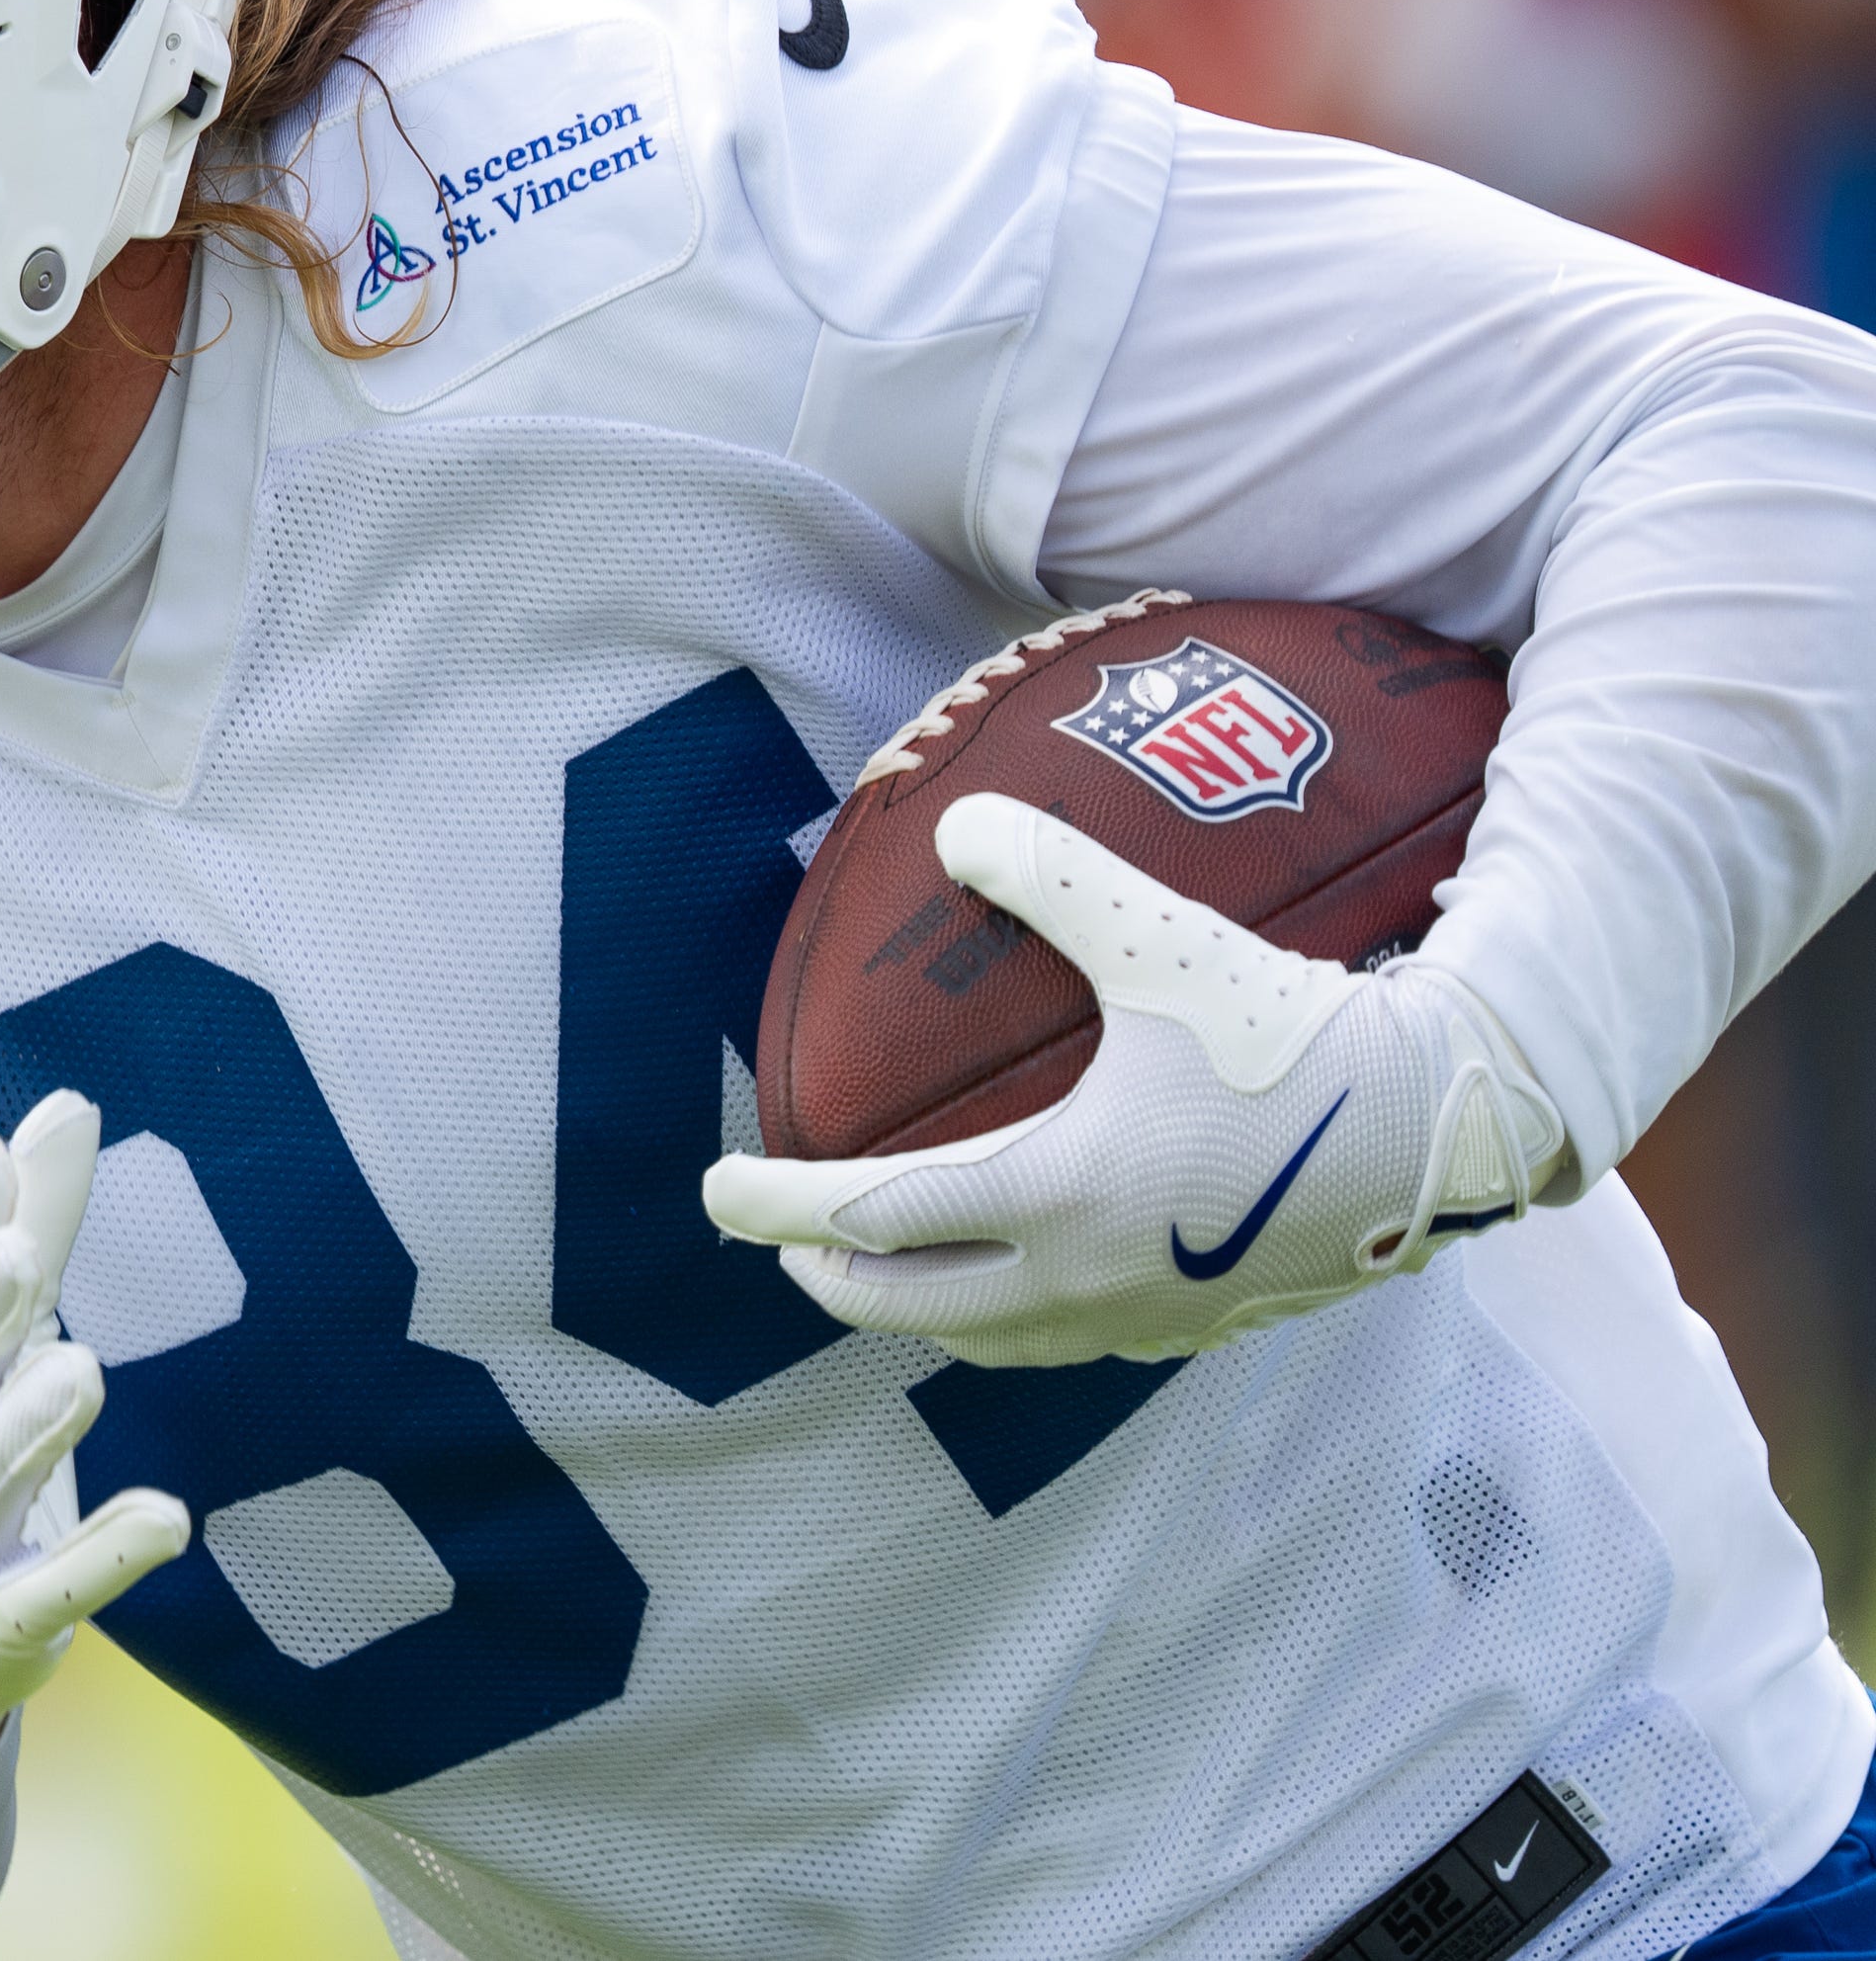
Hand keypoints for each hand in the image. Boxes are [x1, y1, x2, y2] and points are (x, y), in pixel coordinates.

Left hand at [703, 794, 1568, 1366]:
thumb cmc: (1295, 1034)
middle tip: (787, 1240)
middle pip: (911, 1305)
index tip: (716, 1190)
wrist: (1447, 1127)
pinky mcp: (1209, 1328)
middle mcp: (1087, 1276)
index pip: (875, 1212)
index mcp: (1057, 1192)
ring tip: (889, 1270)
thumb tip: (958, 821)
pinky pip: (1073, 1343)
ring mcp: (1149, 1316)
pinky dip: (1013, 1323)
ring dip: (920, 1310)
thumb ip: (1052, 874)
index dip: (779, 1202)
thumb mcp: (1162, 940)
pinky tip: (1027, 1281)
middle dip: (831, 1276)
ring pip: (992, 1340)